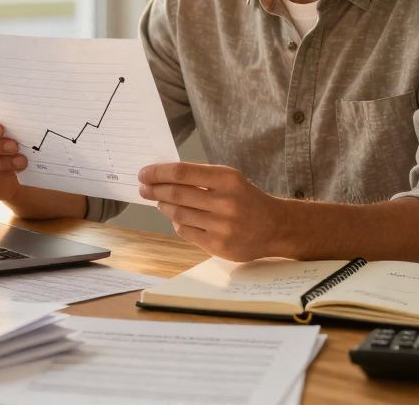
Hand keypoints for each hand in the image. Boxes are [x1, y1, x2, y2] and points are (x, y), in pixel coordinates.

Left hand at [138, 162, 290, 261]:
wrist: (274, 227)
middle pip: (176, 194)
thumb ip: (200, 178)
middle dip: (154, 190)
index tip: (144, 174)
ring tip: (159, 202)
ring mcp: (221, 225)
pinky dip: (177, 224)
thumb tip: (162, 177)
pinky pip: (186, 232)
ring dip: (163, 207)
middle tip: (144, 188)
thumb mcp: (230, 180)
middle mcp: (225, 201)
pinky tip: (176, 219)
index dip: (158, 173)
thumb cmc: (246, 199)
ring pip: (178, 214)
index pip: (182, 173)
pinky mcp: (218, 245)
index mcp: (227, 179)